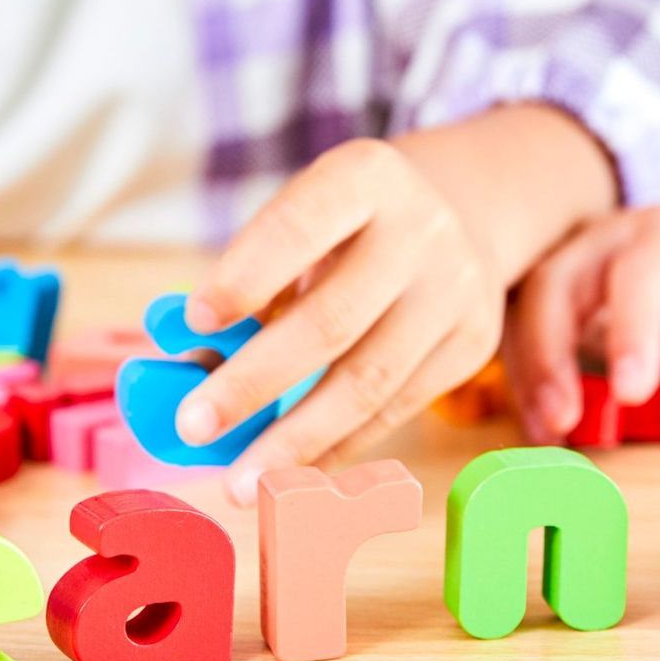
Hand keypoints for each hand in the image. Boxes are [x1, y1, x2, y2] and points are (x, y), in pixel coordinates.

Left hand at [173, 138, 504, 504]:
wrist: (458, 215)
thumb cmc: (346, 226)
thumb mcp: (302, 222)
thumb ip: (250, 283)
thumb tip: (188, 370)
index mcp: (365, 177)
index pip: (298, 227)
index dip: (244, 277)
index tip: (194, 323)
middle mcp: (421, 230)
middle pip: (331, 320)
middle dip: (254, 382)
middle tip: (193, 427)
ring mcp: (455, 291)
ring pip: (368, 381)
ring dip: (295, 441)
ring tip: (239, 482)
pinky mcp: (471, 344)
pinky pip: (396, 409)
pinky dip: (337, 448)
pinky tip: (291, 473)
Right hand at [505, 193, 659, 443]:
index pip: (640, 273)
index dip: (631, 332)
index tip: (632, 394)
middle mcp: (610, 237)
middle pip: (557, 282)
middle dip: (550, 353)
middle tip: (563, 420)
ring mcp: (574, 260)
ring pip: (526, 306)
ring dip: (530, 373)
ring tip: (548, 433)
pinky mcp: (556, 291)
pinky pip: (523, 329)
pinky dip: (527, 380)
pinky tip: (543, 426)